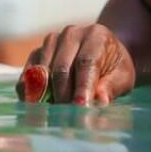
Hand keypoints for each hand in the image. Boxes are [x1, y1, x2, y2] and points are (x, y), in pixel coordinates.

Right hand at [15, 24, 135, 105]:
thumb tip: (100, 101)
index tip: (80, 107)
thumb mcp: (122, 77)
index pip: (86, 62)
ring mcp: (51, 41)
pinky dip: (31, 93)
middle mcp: (72, 34)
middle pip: (61, 68)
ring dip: (47, 97)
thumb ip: (111, 87)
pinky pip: (28, 75)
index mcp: (97, 35)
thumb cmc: (114, 67)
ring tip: (56, 115)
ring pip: (43, 72)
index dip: (82, 86)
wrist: (102, 53)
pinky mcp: (37, 52)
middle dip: (64, 96)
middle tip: (68, 118)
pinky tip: (38, 108)